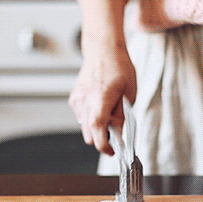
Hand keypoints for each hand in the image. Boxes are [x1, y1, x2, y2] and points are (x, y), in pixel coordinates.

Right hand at [69, 0, 135, 154]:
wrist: (103, 50)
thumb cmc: (119, 67)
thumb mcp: (128, 93)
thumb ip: (121, 116)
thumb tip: (119, 135)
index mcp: (100, 98)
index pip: (98, 130)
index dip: (104, 145)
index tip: (113, 151)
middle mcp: (85, 101)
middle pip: (89, 134)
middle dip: (102, 138)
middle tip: (116, 134)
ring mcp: (77, 100)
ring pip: (84, 127)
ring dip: (96, 128)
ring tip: (109, 115)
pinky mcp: (74, 98)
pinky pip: (81, 117)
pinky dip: (90, 118)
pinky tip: (100, 106)